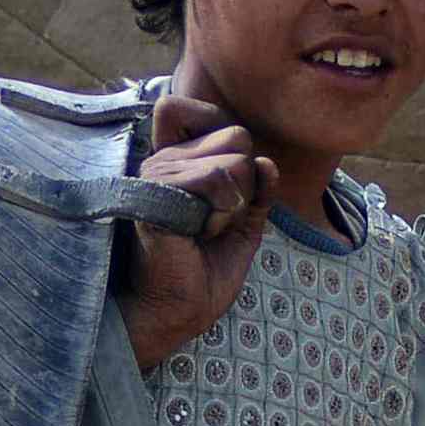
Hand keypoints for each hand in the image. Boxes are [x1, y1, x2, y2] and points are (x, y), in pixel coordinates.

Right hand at [118, 87, 274, 369]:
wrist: (178, 313)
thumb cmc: (203, 273)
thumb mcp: (243, 225)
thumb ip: (257, 190)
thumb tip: (268, 162)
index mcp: (177, 159)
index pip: (207, 112)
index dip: (229, 140)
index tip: (225, 189)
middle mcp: (162, 158)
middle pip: (237, 135)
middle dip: (244, 185)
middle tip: (214, 222)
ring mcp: (157, 172)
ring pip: (234, 161)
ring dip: (233, 207)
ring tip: (202, 232)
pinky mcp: (156, 193)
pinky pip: (216, 179)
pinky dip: (221, 214)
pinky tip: (196, 235)